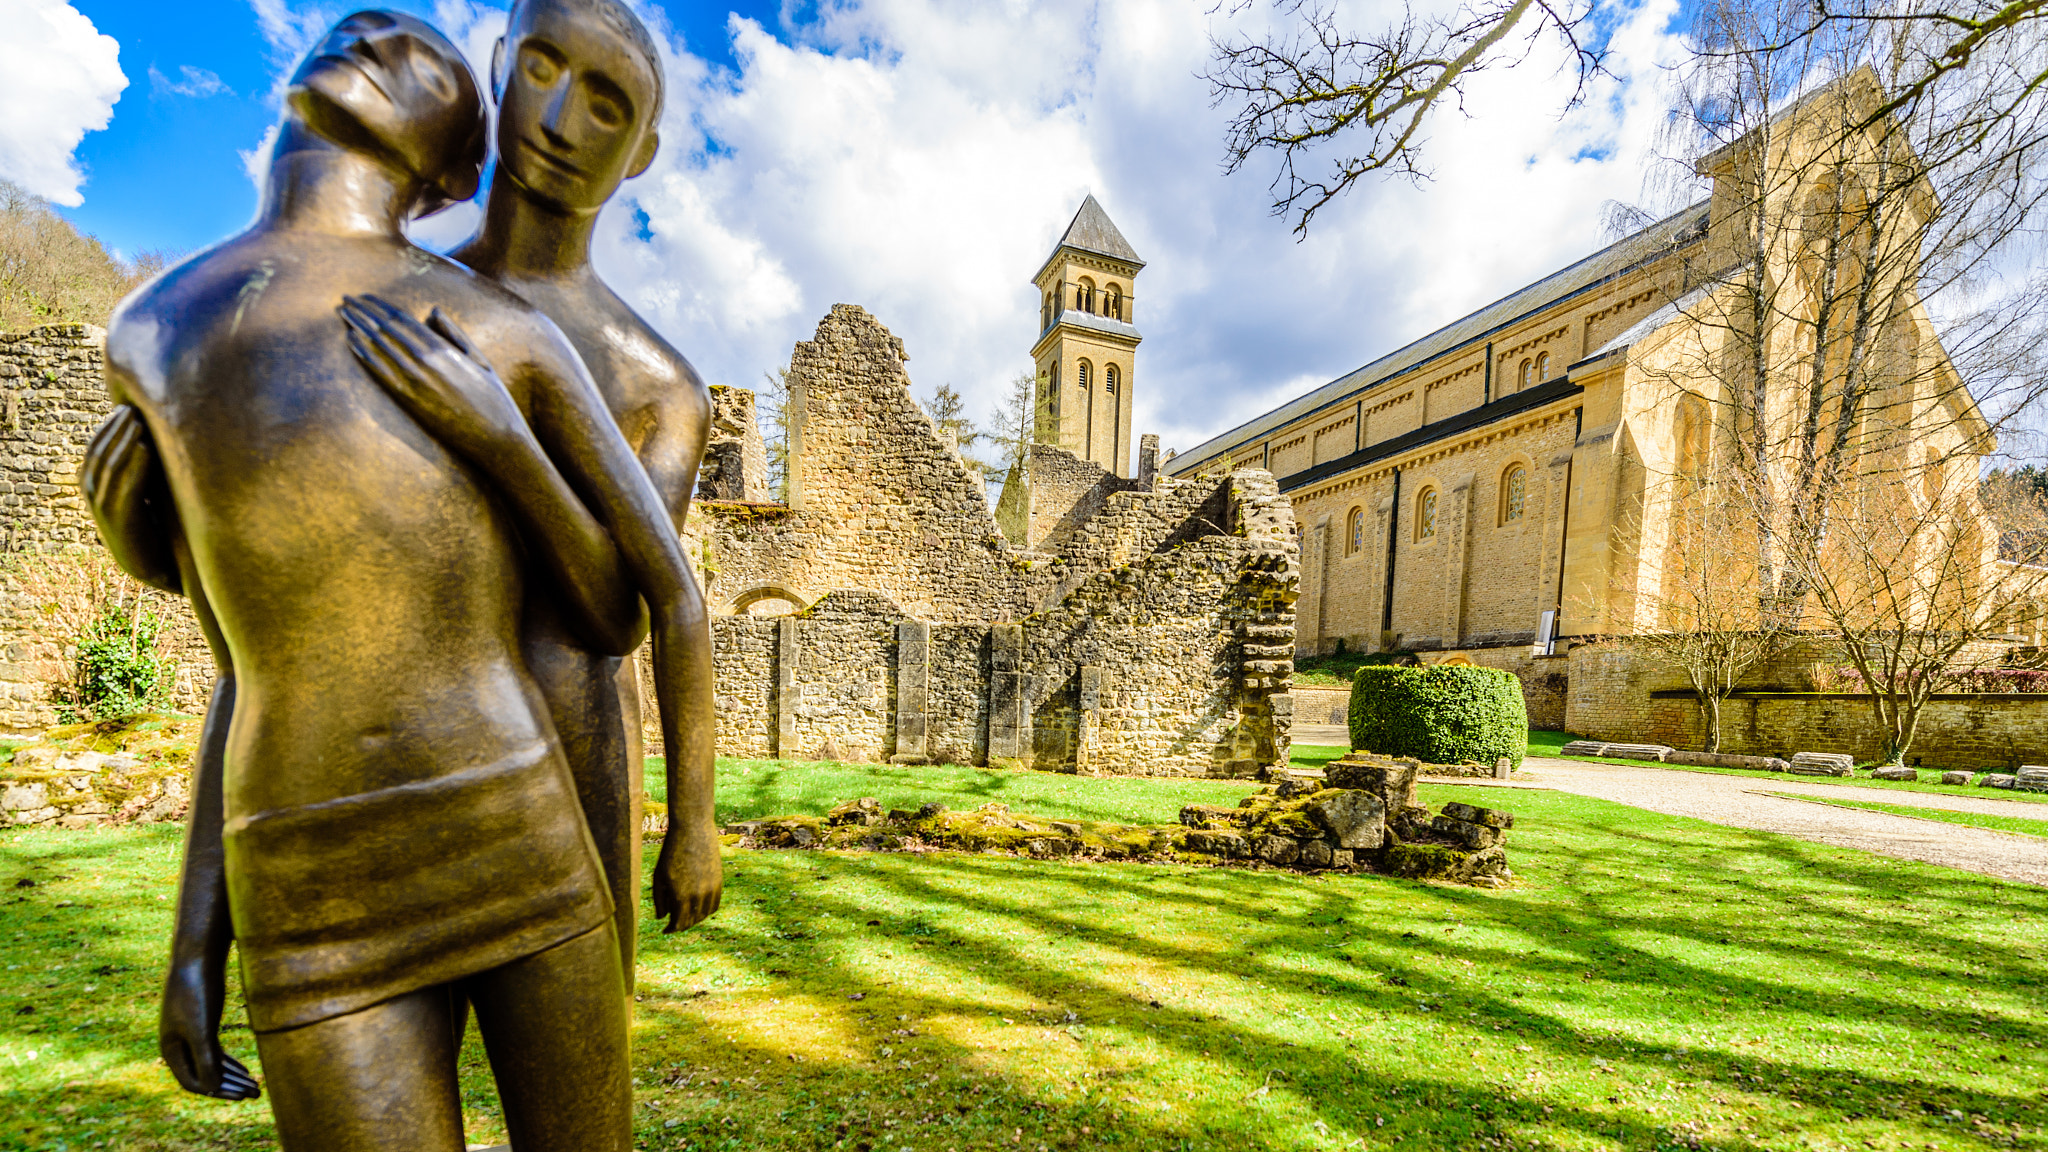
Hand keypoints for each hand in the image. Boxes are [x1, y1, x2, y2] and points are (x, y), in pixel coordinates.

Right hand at [81, 406, 179, 593]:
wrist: (156, 566)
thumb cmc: (157, 524)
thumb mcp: (144, 490)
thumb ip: (141, 467)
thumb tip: (153, 434)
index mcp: (93, 485)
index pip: (96, 447)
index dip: (109, 426)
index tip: (127, 405)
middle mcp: (93, 494)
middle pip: (100, 451)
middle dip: (117, 428)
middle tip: (134, 406)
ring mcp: (104, 508)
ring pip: (110, 465)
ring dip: (125, 441)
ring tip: (141, 421)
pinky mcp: (121, 521)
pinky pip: (125, 487)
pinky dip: (135, 466)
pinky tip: (147, 449)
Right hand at [159, 963, 258, 1099]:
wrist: (198, 957)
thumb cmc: (196, 992)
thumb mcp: (201, 1029)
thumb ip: (205, 1059)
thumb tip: (212, 1088)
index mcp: (171, 1050)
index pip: (194, 1082)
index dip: (218, 1091)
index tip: (242, 1095)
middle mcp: (178, 1045)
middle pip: (205, 1075)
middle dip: (231, 1086)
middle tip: (257, 1094)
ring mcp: (191, 1033)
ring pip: (212, 1064)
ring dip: (234, 1076)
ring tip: (258, 1087)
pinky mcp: (204, 1022)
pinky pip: (215, 1051)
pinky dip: (229, 1063)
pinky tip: (246, 1071)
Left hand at [339, 294, 530, 462]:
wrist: (495, 438)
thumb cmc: (493, 399)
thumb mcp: (480, 359)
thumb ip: (455, 333)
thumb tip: (433, 310)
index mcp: (442, 348)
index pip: (401, 319)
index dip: (379, 305)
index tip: (364, 295)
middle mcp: (424, 361)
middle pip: (384, 328)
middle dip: (362, 311)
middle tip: (345, 299)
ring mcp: (413, 381)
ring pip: (377, 346)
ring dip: (357, 326)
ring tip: (342, 313)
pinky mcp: (407, 400)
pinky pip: (378, 371)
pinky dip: (362, 353)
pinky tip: (350, 340)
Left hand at [650, 819, 722, 932]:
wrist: (693, 829)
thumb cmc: (671, 852)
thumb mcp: (659, 876)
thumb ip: (659, 899)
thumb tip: (662, 918)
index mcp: (680, 895)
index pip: (678, 924)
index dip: (671, 929)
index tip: (665, 930)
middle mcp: (697, 896)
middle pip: (691, 921)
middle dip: (681, 925)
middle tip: (674, 924)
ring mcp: (710, 889)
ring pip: (704, 915)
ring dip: (694, 919)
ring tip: (685, 916)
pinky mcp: (719, 882)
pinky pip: (714, 905)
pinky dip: (707, 911)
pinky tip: (698, 908)